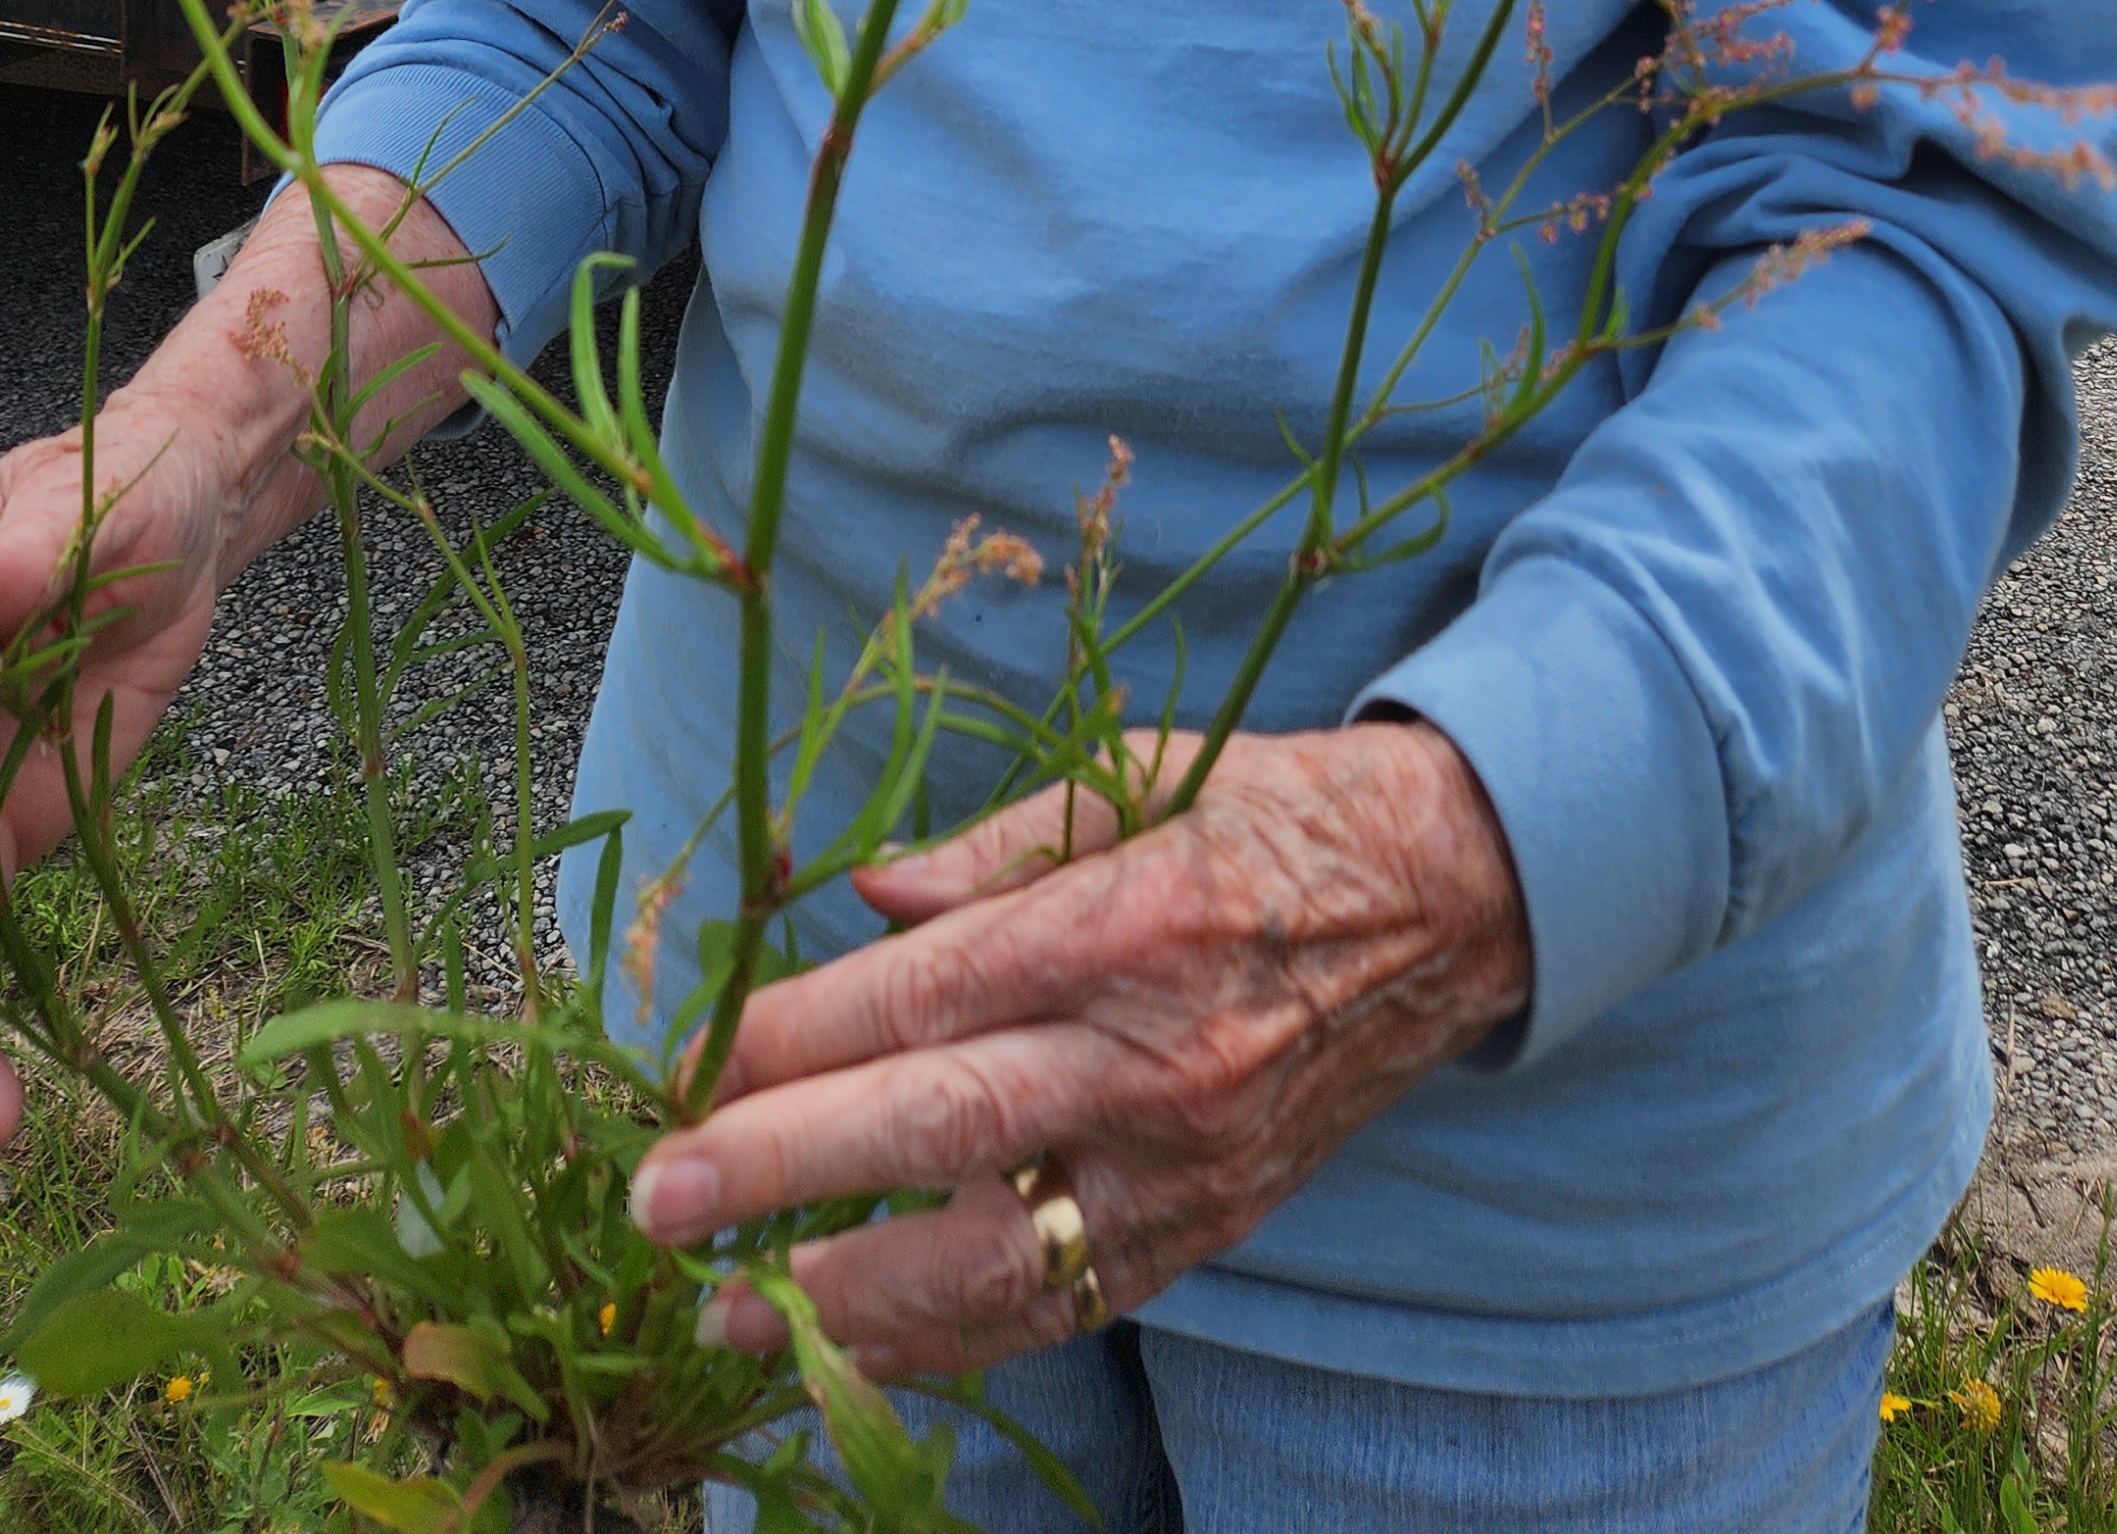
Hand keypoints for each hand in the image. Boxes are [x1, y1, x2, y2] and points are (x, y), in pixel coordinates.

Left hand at [629, 721, 1529, 1379]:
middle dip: (778, 1170)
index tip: (692, 1060)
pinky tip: (858, 1343)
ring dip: (843, 1297)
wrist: (1460, 900)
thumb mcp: (1145, 772)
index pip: (925, 994)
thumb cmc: (1282, 815)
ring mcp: (1188, 1166)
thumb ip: (998, 842)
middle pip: (935, 1128)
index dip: (794, 1035)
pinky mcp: (1211, 1232)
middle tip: (656, 1202)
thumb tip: (860, 895)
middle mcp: (1156, 1057)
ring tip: (724, 1314)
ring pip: (993, 1259)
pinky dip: (953, 1338)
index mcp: (1128, 922)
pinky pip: (1064, 1305)